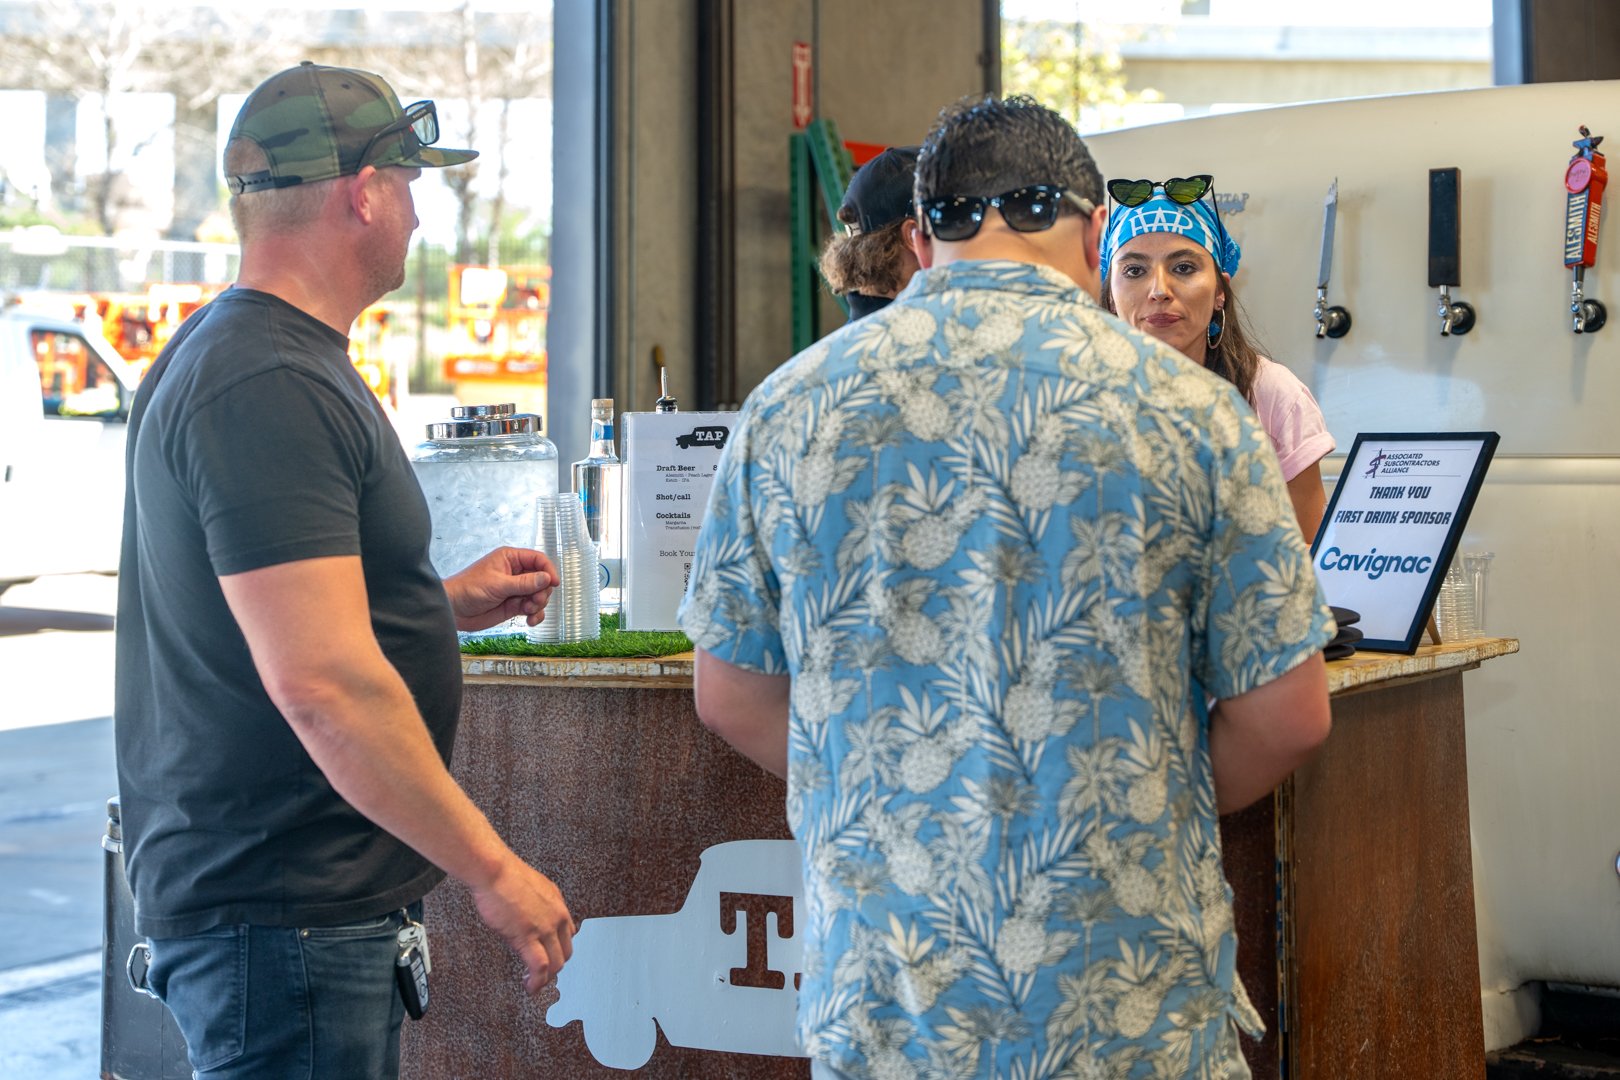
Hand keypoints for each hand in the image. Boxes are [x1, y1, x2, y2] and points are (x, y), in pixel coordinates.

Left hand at [445, 546, 556, 631]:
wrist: (454, 609)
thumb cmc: (468, 589)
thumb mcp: (498, 584)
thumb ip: (524, 583)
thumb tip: (546, 578)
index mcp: (510, 559)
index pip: (538, 560)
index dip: (548, 570)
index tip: (553, 583)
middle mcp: (515, 573)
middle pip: (542, 579)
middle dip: (542, 592)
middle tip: (534, 601)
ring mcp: (515, 590)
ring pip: (539, 595)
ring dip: (538, 605)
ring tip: (528, 611)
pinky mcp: (514, 605)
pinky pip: (532, 608)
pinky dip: (535, 614)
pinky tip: (530, 620)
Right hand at [469, 855, 574, 993]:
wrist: (494, 871)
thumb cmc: (504, 875)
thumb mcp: (531, 887)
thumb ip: (536, 905)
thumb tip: (528, 918)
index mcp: (557, 903)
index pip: (568, 933)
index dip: (559, 949)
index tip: (550, 957)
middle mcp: (557, 916)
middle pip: (566, 951)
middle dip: (554, 966)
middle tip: (542, 974)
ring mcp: (545, 927)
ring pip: (556, 963)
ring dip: (546, 978)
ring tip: (534, 984)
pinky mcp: (528, 937)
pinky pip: (540, 966)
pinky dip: (537, 981)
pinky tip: (530, 986)